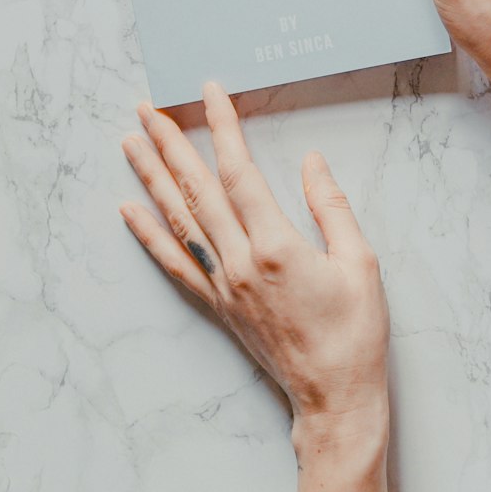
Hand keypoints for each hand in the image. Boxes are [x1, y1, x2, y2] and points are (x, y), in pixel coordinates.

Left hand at [119, 82, 388, 446]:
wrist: (334, 398)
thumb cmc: (355, 333)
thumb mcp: (360, 262)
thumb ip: (332, 207)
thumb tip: (312, 162)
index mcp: (277, 246)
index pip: (240, 172)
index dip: (222, 128)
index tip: (210, 93)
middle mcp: (241, 262)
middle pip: (197, 190)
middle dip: (170, 144)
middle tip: (147, 109)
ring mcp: (224, 285)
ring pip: (179, 221)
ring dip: (152, 178)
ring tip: (131, 143)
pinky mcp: (218, 305)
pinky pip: (175, 264)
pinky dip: (149, 235)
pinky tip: (130, 211)